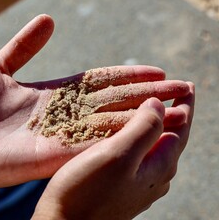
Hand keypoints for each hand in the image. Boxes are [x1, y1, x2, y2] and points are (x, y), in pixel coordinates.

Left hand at [0, 14, 189, 187]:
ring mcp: (60, 135)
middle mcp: (63, 114)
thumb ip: (24, 45)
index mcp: (54, 94)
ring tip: (175, 109)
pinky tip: (144, 131)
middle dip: (146, 94)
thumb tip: (48, 20)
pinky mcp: (53, 154)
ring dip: (142, 116)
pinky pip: (91, 145)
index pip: (99, 81)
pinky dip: (118, 139)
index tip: (156, 70)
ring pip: (109, 123)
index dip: (127, 75)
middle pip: (112, 101)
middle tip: (181, 88)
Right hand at [32, 84, 194, 219]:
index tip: (187, 85)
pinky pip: (136, 155)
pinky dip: (137, 137)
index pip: (181, 129)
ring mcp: (136, 184)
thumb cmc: (86, 189)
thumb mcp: (118, 155)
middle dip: (174, 114)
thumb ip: (143, 128)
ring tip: (152, 107)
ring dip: (155, 125)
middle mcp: (153, 177)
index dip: (185, 105)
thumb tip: (160, 104)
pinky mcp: (119, 186)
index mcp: (158, 166)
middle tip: (175, 92)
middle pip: (170, 138)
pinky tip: (126, 133)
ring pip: (152, 147)